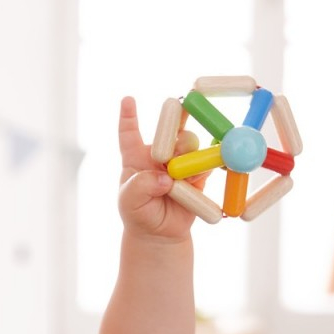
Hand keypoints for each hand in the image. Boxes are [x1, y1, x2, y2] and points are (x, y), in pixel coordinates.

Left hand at [117, 96, 205, 239]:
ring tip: (181, 177)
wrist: (160, 234)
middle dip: (177, 120)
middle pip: (170, 128)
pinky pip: (206, 163)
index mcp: (136, 156)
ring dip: (189, 153)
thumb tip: (166, 177)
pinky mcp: (198, 173)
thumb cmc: (138, 214)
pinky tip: (198, 180)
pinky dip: (205, 167)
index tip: (127, 99)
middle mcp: (160, 154)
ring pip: (191, 143)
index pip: (130, 133)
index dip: (129, 116)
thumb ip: (141, 185)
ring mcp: (181, 161)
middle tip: (179, 123)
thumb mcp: (130, 201)